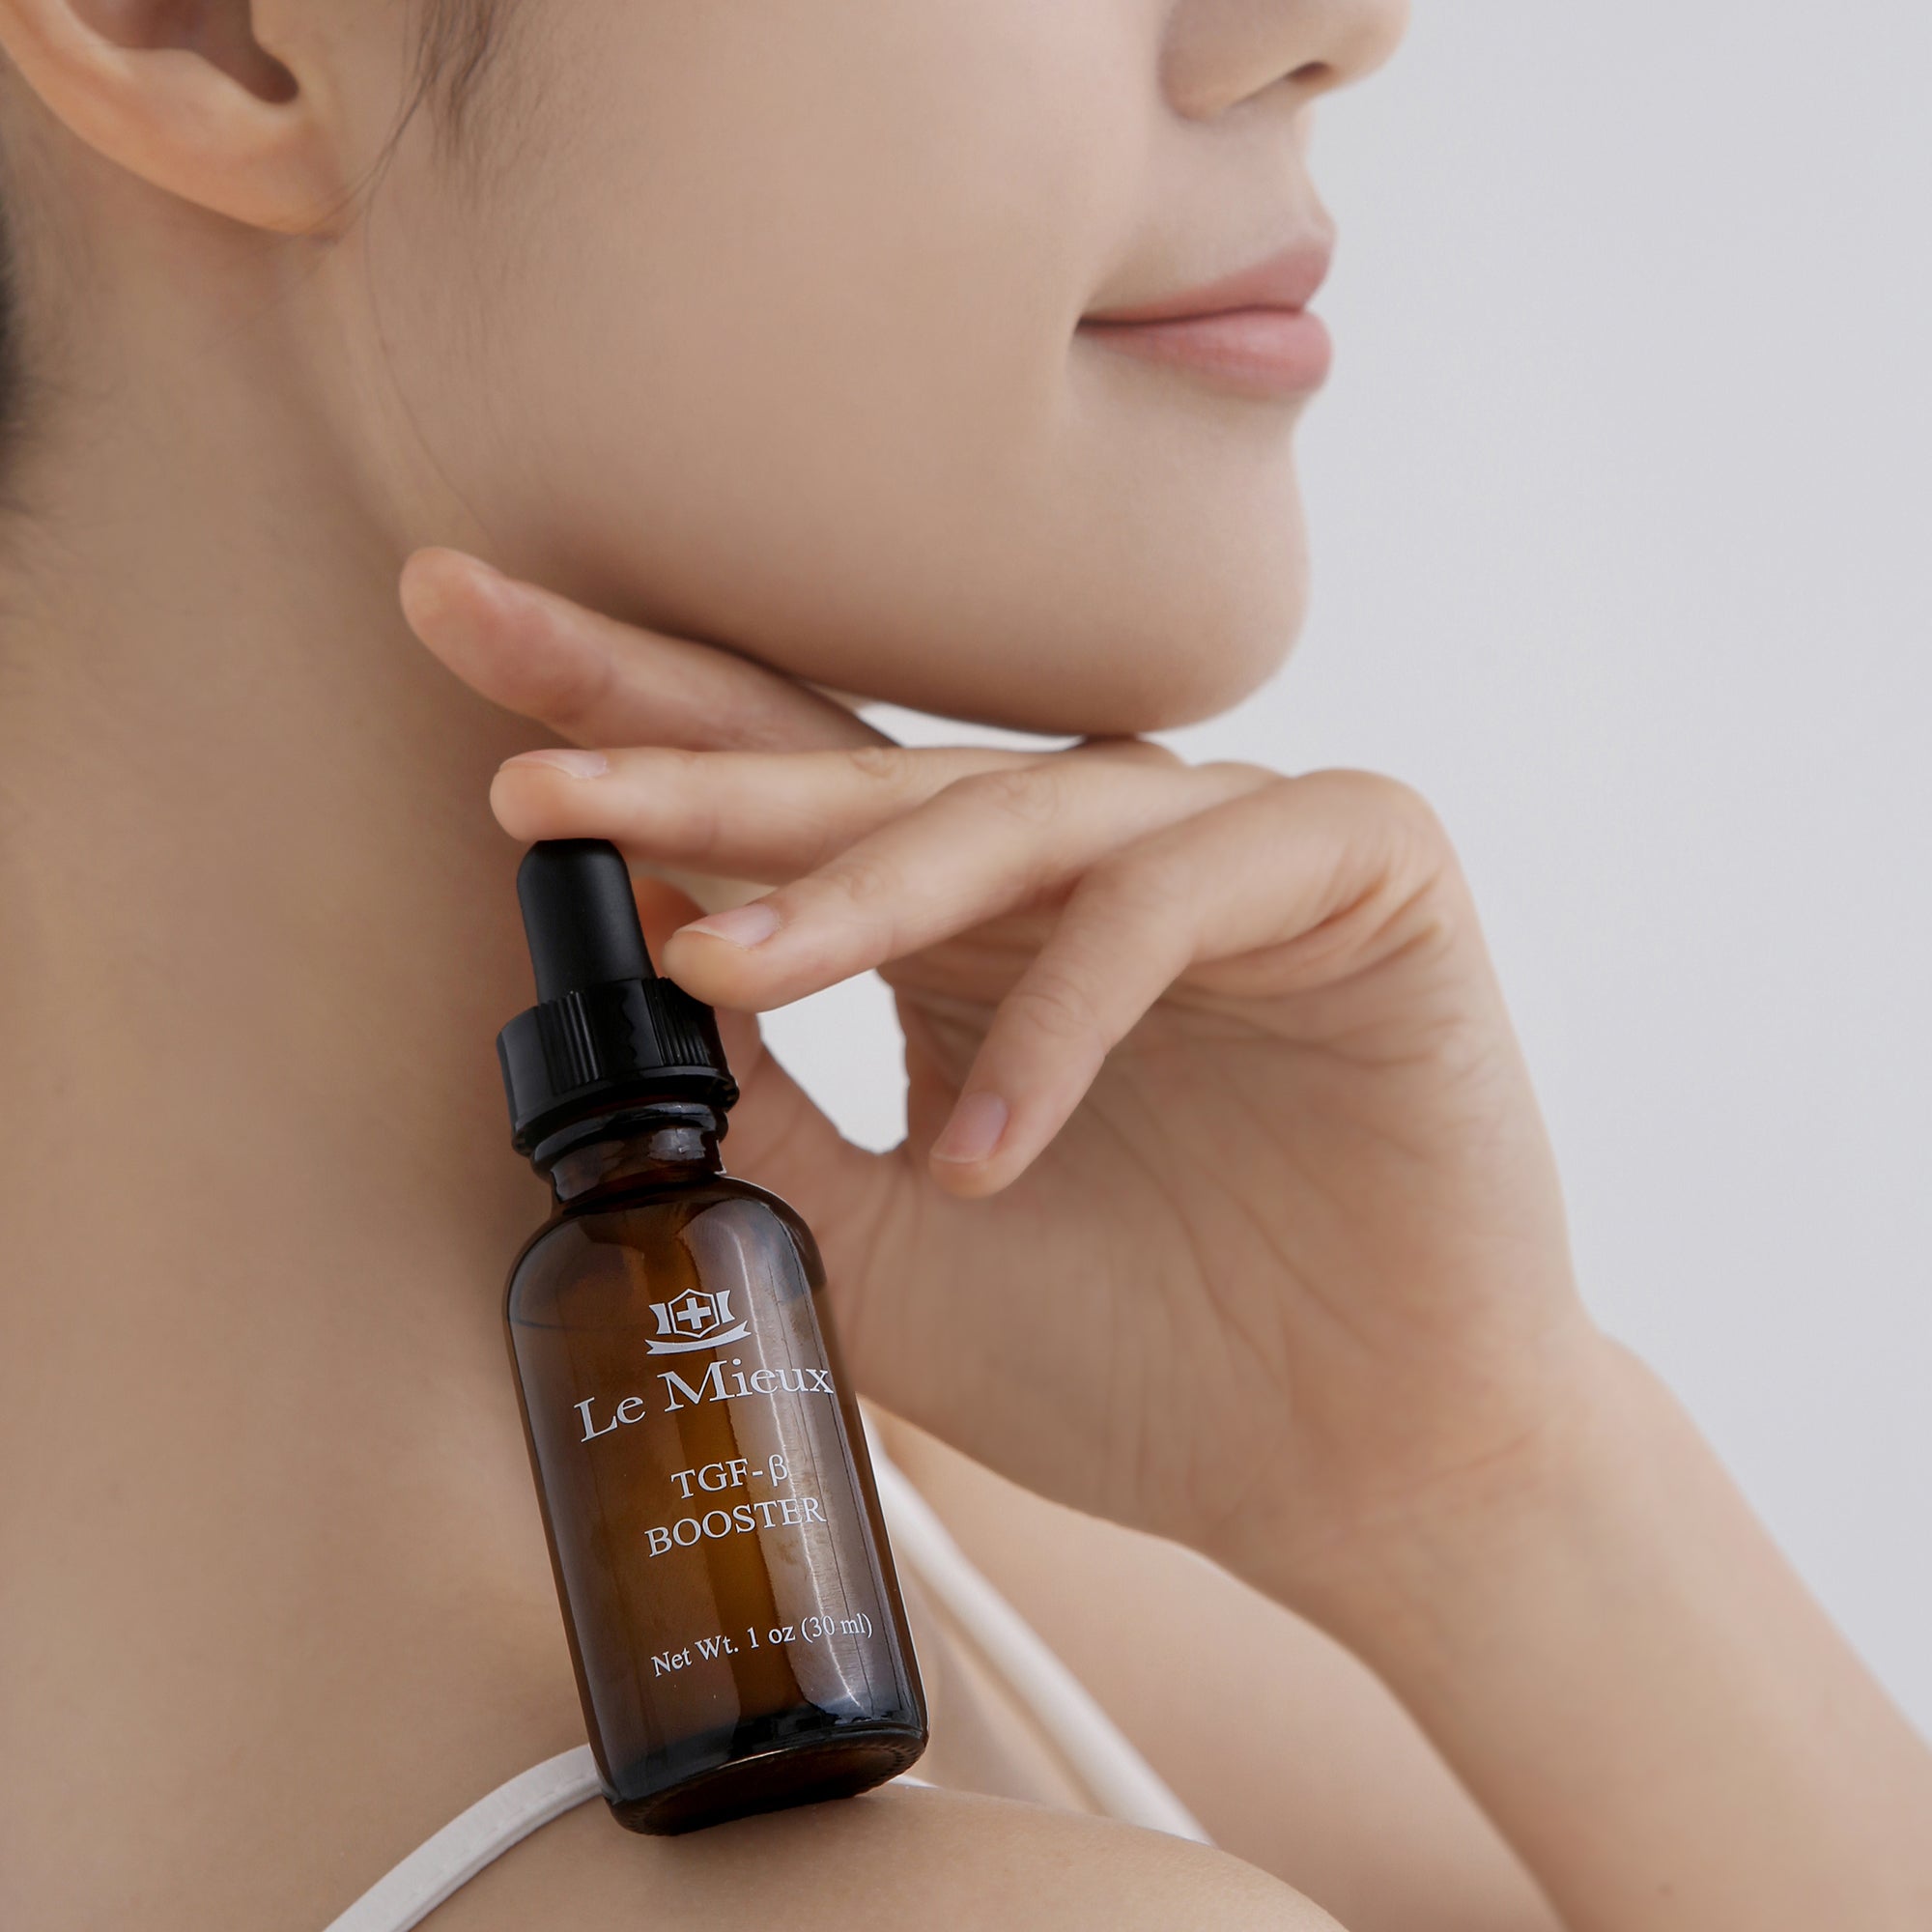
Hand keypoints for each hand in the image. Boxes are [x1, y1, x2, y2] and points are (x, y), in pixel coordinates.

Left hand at [401, 547, 1605, 1631]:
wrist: (1352, 1470)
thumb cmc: (1128, 1366)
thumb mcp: (881, 1249)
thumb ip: (762, 1107)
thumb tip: (631, 969)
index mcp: (971, 934)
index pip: (782, 804)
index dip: (630, 741)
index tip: (452, 654)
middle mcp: (1083, 864)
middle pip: (861, 763)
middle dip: (682, 739)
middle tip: (510, 706)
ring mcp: (1220, 847)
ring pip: (1015, 811)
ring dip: (863, 886)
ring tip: (725, 965)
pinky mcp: (1359, 862)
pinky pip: (1180, 892)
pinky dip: (1072, 1011)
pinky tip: (986, 1145)